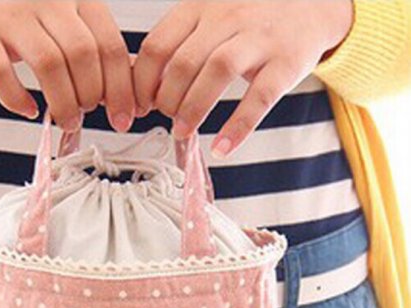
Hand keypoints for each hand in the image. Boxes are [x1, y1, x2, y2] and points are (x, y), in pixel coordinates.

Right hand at [0, 0, 134, 131]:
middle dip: (91, 96)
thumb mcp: (67, 21)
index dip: (121, 88)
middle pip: (83, 55)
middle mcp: (47, 0)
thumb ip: (94, 49)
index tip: (123, 117)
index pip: (110, 45)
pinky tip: (29, 110)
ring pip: (49, 64)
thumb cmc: (26, 18)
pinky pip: (1, 73)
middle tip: (86, 114)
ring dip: (63, 103)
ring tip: (67, 120)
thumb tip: (125, 96)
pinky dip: (18, 100)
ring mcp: (10, 14)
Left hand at [132, 0, 352, 155]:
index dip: (143, 82)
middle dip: (166, 99)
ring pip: (218, 71)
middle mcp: (228, 17)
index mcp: (200, 7)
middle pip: (184, 62)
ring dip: (194, 108)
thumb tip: (139, 87)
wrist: (312, 5)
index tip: (140, 105)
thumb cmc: (249, 21)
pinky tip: (223, 147)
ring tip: (182, 131)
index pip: (157, 45)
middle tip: (166, 117)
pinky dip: (239, 126)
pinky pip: (260, 97)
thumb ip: (178, 46)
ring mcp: (259, 38)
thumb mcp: (209, 19)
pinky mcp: (286, 62)